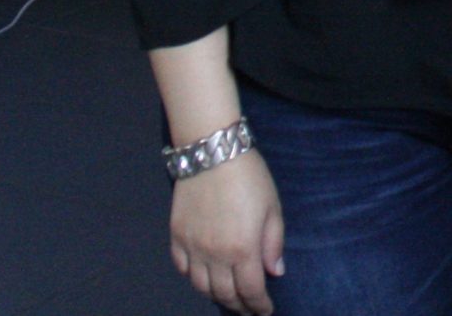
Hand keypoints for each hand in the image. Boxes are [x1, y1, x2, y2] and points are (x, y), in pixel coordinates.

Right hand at [168, 151, 284, 314]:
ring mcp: (192, 247)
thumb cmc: (249, 177)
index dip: (259, 306)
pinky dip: (193, 278)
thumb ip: (273, 243)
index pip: (251, 291)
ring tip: (228, 296)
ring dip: (217, 296)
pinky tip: (204, 276)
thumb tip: (274, 272)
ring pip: (201, 286)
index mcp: (242, 249)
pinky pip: (182, 268)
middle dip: (240, 306)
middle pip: (225, 294)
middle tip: (248, 309)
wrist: (213, 152)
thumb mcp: (273, 208)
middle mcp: (214, 255)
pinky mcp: (176, 236)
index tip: (265, 311)